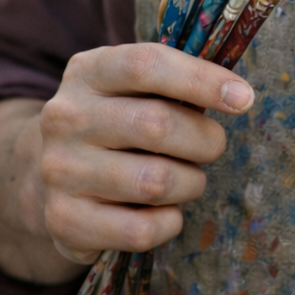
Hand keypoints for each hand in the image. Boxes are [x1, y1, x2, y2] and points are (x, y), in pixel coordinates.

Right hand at [39, 42, 253, 264]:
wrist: (51, 175)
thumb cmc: (119, 119)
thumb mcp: (134, 87)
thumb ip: (177, 82)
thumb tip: (237, 95)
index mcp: (88, 71)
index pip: (147, 65)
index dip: (201, 80)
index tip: (243, 98)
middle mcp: (66, 117)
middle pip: (157, 124)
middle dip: (204, 140)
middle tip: (213, 146)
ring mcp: (60, 170)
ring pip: (155, 181)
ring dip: (190, 183)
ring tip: (188, 179)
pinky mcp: (63, 220)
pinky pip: (141, 230)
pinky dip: (169, 223)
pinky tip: (166, 212)